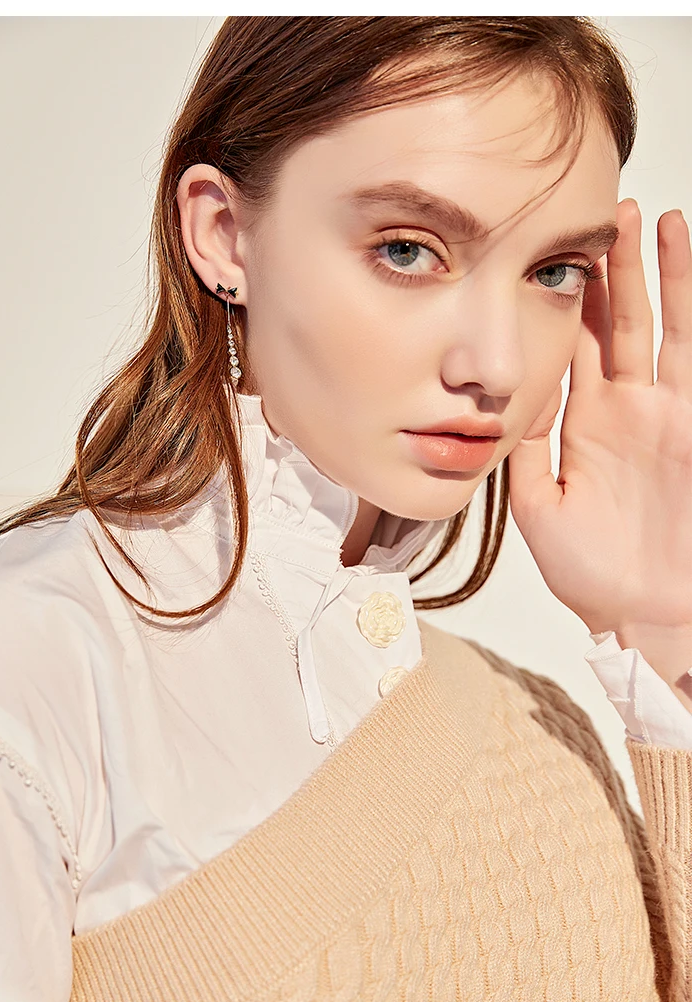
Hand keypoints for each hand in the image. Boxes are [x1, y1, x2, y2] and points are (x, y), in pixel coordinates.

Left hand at [507, 200, 691, 647]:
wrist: (647, 613)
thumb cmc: (595, 572)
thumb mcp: (539, 508)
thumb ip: (525, 453)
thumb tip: (502, 405)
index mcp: (582, 423)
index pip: (570, 348)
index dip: (562, 302)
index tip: (545, 254)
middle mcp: (623, 407)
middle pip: (615, 322)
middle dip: (611, 270)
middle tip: (602, 213)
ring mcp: (664, 410)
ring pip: (659, 326)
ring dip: (657, 274)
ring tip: (652, 220)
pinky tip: (688, 263)